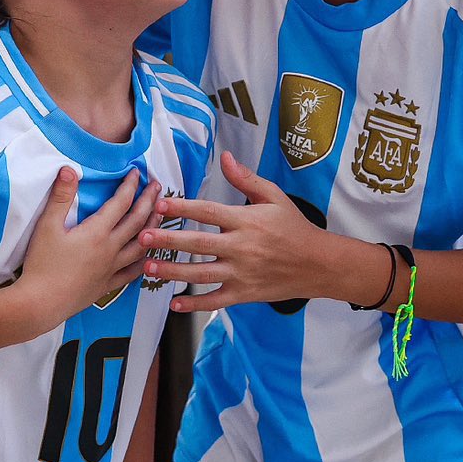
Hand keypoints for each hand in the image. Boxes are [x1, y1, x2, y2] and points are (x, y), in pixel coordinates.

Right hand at [7, 168, 159, 332]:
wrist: (41, 303)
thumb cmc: (42, 264)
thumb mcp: (47, 226)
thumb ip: (61, 197)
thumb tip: (70, 170)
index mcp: (97, 233)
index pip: (120, 203)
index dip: (130, 186)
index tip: (137, 172)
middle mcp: (110, 250)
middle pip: (137, 222)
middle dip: (149, 202)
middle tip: (158, 186)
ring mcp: (111, 269)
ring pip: (141, 246)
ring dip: (153, 228)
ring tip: (159, 216)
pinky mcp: (107, 285)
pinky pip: (132, 272)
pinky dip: (143, 261)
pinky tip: (146, 257)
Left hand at [139, 149, 330, 309]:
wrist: (319, 265)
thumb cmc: (294, 227)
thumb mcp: (274, 197)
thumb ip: (246, 178)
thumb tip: (225, 157)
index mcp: (246, 221)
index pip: (208, 212)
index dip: (183, 207)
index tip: (160, 203)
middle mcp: (241, 248)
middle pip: (199, 244)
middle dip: (169, 240)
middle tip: (143, 237)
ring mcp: (242, 274)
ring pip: (202, 274)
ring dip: (173, 271)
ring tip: (148, 267)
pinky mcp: (245, 294)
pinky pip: (216, 301)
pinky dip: (195, 303)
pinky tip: (174, 302)